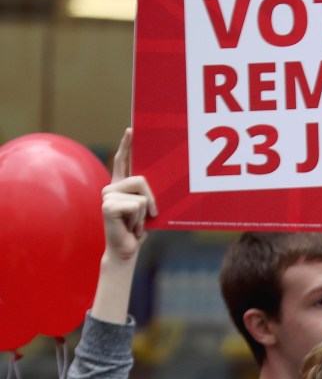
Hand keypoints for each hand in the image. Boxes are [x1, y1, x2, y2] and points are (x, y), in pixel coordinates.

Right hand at [101, 128, 156, 263]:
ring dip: (145, 214)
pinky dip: (140, 220)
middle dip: (152, 199)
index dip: (127, 145)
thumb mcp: (148, 208)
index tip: (132, 129)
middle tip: (149, 216)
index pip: (123, 160)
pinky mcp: (107, 205)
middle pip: (141, 179)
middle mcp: (112, 187)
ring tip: (136, 223)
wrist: (126, 249)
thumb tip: (157, 181)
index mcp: (122, 185)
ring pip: (142, 195)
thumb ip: (148, 193)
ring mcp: (107, 195)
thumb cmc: (139, 229)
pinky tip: (130, 227)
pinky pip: (138, 206)